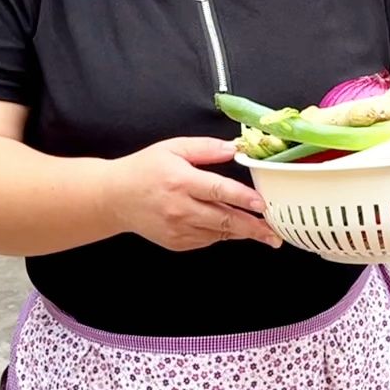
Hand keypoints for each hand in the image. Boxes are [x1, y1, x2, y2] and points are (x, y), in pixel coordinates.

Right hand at [102, 137, 282, 250]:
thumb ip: (205, 148)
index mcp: (180, 181)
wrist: (115, 198)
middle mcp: (180, 208)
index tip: (262, 203)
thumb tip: (233, 147)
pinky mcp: (177, 242)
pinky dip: (222, 234)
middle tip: (274, 231)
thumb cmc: (144, 170)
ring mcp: (178, 228)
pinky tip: (231, 228)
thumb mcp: (173, 148)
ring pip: (219, 233)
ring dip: (242, 232)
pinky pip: (207, 240)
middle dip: (253, 227)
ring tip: (264, 232)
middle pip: (224, 219)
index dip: (243, 198)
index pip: (219, 191)